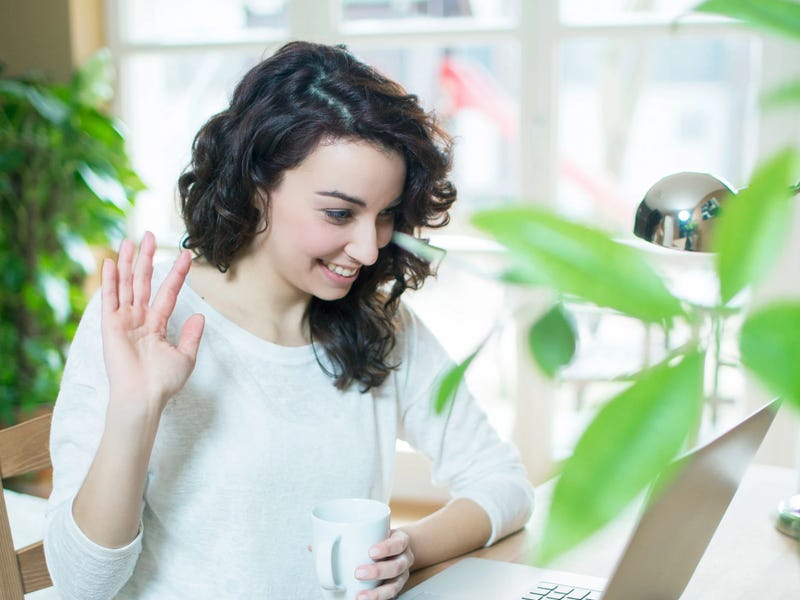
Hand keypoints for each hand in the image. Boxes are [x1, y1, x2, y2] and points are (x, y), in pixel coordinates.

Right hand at [101, 231, 204, 415]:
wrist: (144, 396)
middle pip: (144, 282)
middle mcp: (139, 318)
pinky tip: (112, 263)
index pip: (168, 292)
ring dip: (129, 262)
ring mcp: (124, 320)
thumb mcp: (185, 357)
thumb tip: (200, 316)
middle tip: (152, 235)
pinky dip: (111, 281)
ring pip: (127, 285)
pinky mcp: (110, 325)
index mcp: (157, 324)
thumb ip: (191, 335)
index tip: (187, 255)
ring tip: (132, 240)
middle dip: (148, 258)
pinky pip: (110, 298)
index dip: (177, 274)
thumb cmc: (163, 382)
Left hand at [355, 529, 413, 599]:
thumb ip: (364, 531)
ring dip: (377, 593)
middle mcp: (405, 559)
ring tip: (360, 596)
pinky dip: (377, 599)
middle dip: (378, 572)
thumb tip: (334, 530)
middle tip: (358, 573)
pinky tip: (364, 599)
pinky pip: (390, 595)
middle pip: (396, 567)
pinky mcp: (395, 587)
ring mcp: (402, 575)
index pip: (398, 544)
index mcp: (402, 541)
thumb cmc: (384, 537)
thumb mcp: (380, 529)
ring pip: (394, 586)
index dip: (386, 549)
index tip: (371, 552)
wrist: (398, 547)